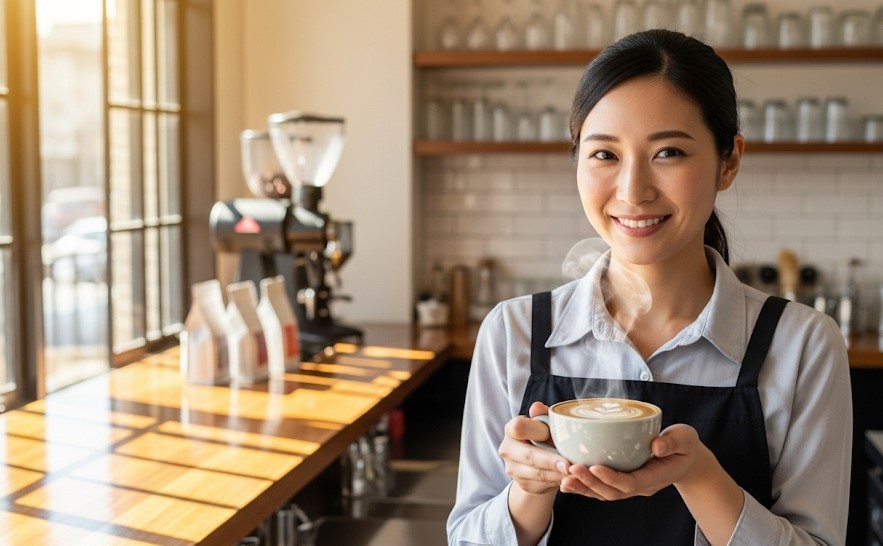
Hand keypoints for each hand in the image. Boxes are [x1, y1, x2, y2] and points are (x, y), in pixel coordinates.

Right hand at [498, 401, 569, 494]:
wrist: (535, 461)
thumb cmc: (542, 435)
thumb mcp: (544, 424)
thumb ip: (542, 416)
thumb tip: (537, 407)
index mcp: (511, 429)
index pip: (519, 428)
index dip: (538, 431)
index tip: (557, 436)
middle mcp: (507, 449)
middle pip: (528, 456)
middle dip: (550, 461)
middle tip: (569, 466)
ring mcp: (513, 469)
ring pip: (537, 474)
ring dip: (557, 474)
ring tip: (574, 473)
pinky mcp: (523, 484)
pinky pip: (542, 485)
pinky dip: (557, 482)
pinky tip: (569, 480)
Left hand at [560, 424, 712, 500]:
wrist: (687, 460)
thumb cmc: (685, 446)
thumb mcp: (685, 439)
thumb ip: (672, 442)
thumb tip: (656, 446)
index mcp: (656, 476)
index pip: (631, 482)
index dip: (612, 477)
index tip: (594, 466)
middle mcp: (641, 485)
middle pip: (613, 492)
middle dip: (590, 483)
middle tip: (571, 469)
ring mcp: (631, 486)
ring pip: (605, 493)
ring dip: (583, 487)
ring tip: (564, 478)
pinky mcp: (623, 480)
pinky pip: (602, 488)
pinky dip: (585, 485)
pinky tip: (568, 478)